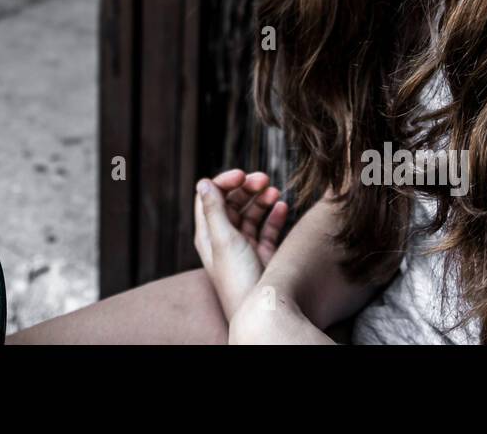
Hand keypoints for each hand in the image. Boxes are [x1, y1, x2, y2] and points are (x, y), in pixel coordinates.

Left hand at [193, 169, 288, 321]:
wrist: (260, 311)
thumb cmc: (238, 279)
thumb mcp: (224, 240)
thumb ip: (215, 210)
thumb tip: (204, 182)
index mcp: (208, 234)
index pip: (211, 197)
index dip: (225, 182)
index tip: (242, 175)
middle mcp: (224, 238)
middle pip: (233, 203)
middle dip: (247, 188)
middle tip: (264, 179)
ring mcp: (244, 246)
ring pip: (251, 214)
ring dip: (262, 199)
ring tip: (274, 191)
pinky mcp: (262, 255)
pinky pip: (267, 229)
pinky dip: (274, 216)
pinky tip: (283, 207)